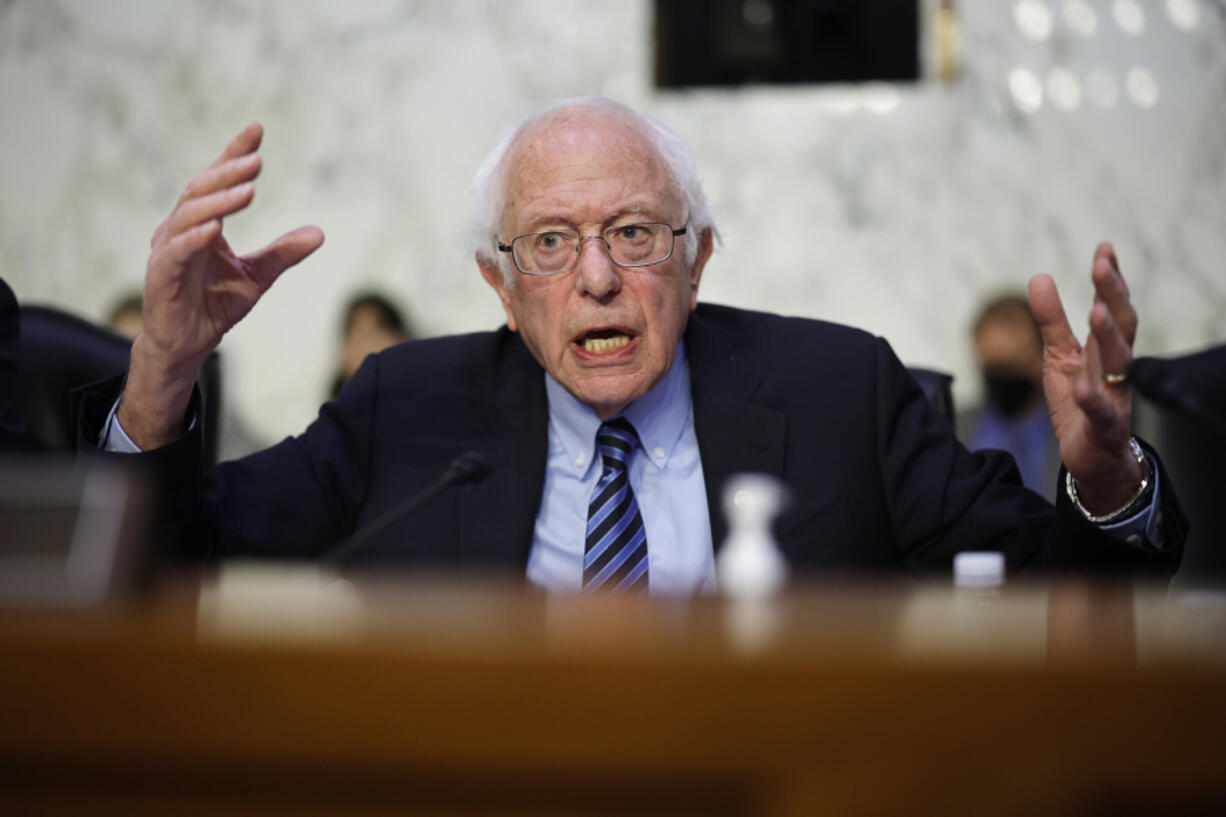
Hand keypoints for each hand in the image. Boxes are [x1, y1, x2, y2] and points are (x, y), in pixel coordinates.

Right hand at [120, 123, 323, 448]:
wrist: (187, 344)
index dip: (234, 153)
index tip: (257, 129)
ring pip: (188, 215)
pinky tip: (215, 227)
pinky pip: (177, 252)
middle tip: (257, 160)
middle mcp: (179, 228)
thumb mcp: (258, 276)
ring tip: (248, 190)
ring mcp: (167, 250)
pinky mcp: (160, 276)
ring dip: (218, 201)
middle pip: (201, 190)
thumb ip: (283, 253)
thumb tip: (320, 233)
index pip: (217, 180)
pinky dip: (195, 238)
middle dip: (228, 172)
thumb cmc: (215, 304)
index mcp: (201, 222)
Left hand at [1028, 242, 1141, 514]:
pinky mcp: (1104, 427)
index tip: (1104, 248)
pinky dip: (1093, 399)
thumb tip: (1040, 276)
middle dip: (1112, 295)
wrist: (1092, 456)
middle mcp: (1115, 369)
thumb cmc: (1078, 400)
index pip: (1112, 308)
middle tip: (1102, 265)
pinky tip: (1082, 387)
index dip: (1110, 279)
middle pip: (1121, 327)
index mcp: (1105, 349)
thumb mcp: (1058, 356)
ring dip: (1108, 336)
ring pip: (1118, 364)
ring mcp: (1113, 396)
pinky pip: (1101, 412)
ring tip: (1095, 310)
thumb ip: (1051, 319)